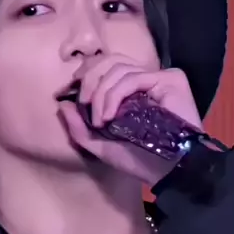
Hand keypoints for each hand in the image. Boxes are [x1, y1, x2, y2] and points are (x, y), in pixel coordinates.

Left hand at [58, 55, 202, 187]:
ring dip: (101, 93)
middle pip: (109, 60)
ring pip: (118, 67)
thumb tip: (62, 104)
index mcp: (131, 90)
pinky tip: (110, 116)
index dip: (87, 73)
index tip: (70, 93)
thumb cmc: (139, 161)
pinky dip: (115, 95)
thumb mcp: (100, 146)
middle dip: (90, 81)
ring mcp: (159, 78)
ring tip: (100, 120)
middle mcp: (146, 80)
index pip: (106, 65)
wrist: (167, 173)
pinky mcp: (171, 80)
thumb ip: (79, 128)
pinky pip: (133, 77)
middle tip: (85, 106)